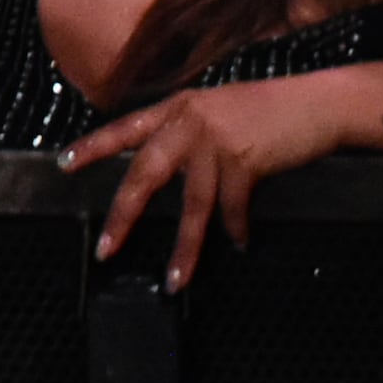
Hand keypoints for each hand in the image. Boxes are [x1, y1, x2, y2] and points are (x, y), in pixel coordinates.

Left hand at [64, 70, 345, 287]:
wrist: (318, 103)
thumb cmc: (271, 109)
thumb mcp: (219, 109)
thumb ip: (190, 131)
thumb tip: (168, 166)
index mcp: (179, 108)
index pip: (125, 127)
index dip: (93, 147)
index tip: (64, 164)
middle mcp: (190, 121)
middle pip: (145, 173)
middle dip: (124, 215)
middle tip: (107, 248)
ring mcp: (216, 140)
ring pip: (191, 204)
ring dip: (186, 247)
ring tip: (176, 279)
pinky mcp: (245, 160)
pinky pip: (231, 208)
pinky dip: (235, 230)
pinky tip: (240, 241)